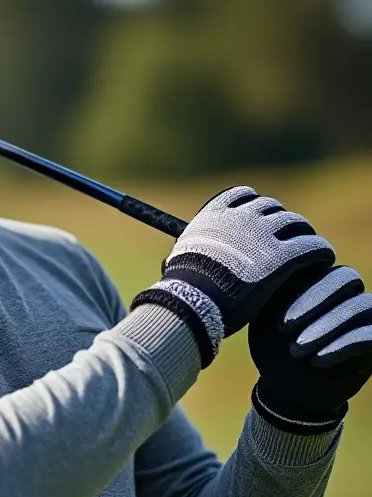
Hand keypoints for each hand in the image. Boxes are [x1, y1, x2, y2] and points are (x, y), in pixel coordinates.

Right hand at [131, 186, 334, 366]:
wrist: (194, 301)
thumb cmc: (183, 288)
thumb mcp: (178, 258)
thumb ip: (190, 251)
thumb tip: (173, 261)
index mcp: (215, 214)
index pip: (242, 195)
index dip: (253, 206)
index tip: (258, 219)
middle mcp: (241, 217)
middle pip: (271, 208)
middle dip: (279, 222)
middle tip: (286, 238)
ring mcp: (265, 234)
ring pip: (295, 224)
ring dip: (302, 234)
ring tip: (308, 249)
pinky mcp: (285, 256)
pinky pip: (312, 246)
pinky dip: (319, 251)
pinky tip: (322, 259)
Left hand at [250, 264, 371, 434]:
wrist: (285, 385)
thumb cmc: (270, 345)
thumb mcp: (263, 319)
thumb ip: (269, 290)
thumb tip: (262, 265)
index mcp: (317, 278)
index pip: (320, 263)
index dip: (299, 287)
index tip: (275, 318)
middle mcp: (344, 292)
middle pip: (346, 278)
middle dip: (315, 301)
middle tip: (284, 329)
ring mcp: (363, 315)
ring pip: (361, 305)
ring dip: (327, 326)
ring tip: (296, 350)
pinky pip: (370, 334)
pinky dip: (342, 346)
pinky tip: (317, 360)